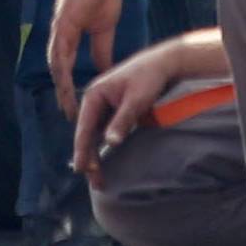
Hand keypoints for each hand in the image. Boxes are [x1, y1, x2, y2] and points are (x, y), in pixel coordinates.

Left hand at [48, 0, 122, 118]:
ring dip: (60, 84)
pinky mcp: (62, 22)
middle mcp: (60, 33)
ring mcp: (59, 27)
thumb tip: (104, 70)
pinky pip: (59, 48)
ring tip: (66, 103)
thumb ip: (101, 49)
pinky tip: (63, 81)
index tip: (74, 103)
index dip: (68, 85)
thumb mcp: (103, 29)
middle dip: (62, 91)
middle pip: (57, 68)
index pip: (66, 65)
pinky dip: (60, 66)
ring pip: (56, 62)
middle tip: (67, 112)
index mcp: (69, 34)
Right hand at [70, 42, 178, 182]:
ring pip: (95, 134)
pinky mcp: (114, 110)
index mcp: (94, 94)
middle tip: (95, 182)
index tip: (81, 169)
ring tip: (99, 179)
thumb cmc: (147, 78)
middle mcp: (94, 100)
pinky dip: (104, 146)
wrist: (163, 63)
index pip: (84, 127)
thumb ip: (122, 121)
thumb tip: (110, 143)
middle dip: (89, 157)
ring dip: (96, 155)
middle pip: (87, 133)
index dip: (82, 149)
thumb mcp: (136, 100)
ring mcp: (104, 105)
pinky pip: (104, 131)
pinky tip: (106, 160)